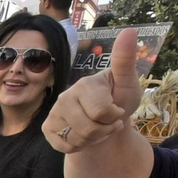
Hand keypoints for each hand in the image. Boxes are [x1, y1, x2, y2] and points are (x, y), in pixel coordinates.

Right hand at [43, 28, 141, 152]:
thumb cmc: (118, 99)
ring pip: (78, 139)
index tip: (117, 110)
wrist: (105, 122)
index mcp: (84, 84)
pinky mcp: (47, 128)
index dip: (115, 117)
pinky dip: (79, 147)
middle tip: (108, 123)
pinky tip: (84, 137)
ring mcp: (54, 112)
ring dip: (94, 140)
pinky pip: (65, 146)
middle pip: (89, 128)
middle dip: (105, 131)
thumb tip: (130, 30)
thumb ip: (125, 59)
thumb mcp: (128, 81)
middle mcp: (65, 96)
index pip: (102, 112)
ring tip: (98, 130)